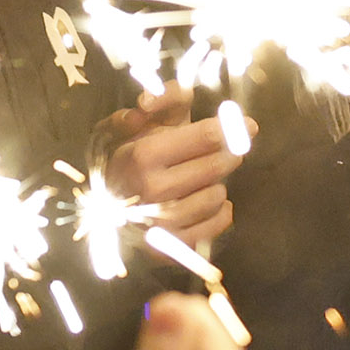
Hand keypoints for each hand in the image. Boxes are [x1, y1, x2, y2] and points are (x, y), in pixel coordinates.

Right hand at [100, 91, 242, 253]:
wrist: (101, 210)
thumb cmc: (123, 160)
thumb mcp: (132, 122)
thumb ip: (156, 102)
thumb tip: (147, 105)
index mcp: (144, 155)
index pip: (207, 136)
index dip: (232, 127)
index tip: (248, 125)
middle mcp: (154, 190)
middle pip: (218, 165)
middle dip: (227, 155)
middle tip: (226, 152)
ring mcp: (163, 222)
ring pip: (218, 195)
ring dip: (216, 184)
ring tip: (200, 180)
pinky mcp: (171, 247)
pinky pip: (218, 223)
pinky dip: (220, 211)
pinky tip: (205, 202)